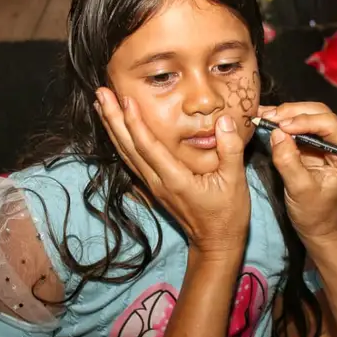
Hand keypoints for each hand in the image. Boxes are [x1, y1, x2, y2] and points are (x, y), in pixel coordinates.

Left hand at [96, 88, 249, 259]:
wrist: (216, 243)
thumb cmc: (227, 214)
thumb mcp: (236, 181)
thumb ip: (230, 150)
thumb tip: (224, 120)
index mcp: (176, 179)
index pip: (149, 147)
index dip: (135, 122)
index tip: (125, 99)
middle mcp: (158, 182)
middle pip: (129, 148)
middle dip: (114, 119)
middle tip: (101, 93)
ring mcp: (154, 185)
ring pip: (126, 154)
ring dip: (112, 129)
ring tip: (101, 105)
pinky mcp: (155, 187)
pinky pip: (132, 161)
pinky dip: (121, 143)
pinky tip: (115, 131)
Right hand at [259, 102, 336, 243]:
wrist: (317, 226)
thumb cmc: (314, 213)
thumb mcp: (299, 190)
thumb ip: (288, 161)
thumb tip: (276, 133)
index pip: (329, 124)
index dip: (304, 121)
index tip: (280, 127)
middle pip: (319, 113)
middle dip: (292, 113)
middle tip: (268, 117)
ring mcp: (330, 141)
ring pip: (309, 114)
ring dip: (286, 114)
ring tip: (264, 116)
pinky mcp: (316, 143)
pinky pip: (300, 125)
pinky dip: (284, 121)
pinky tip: (267, 120)